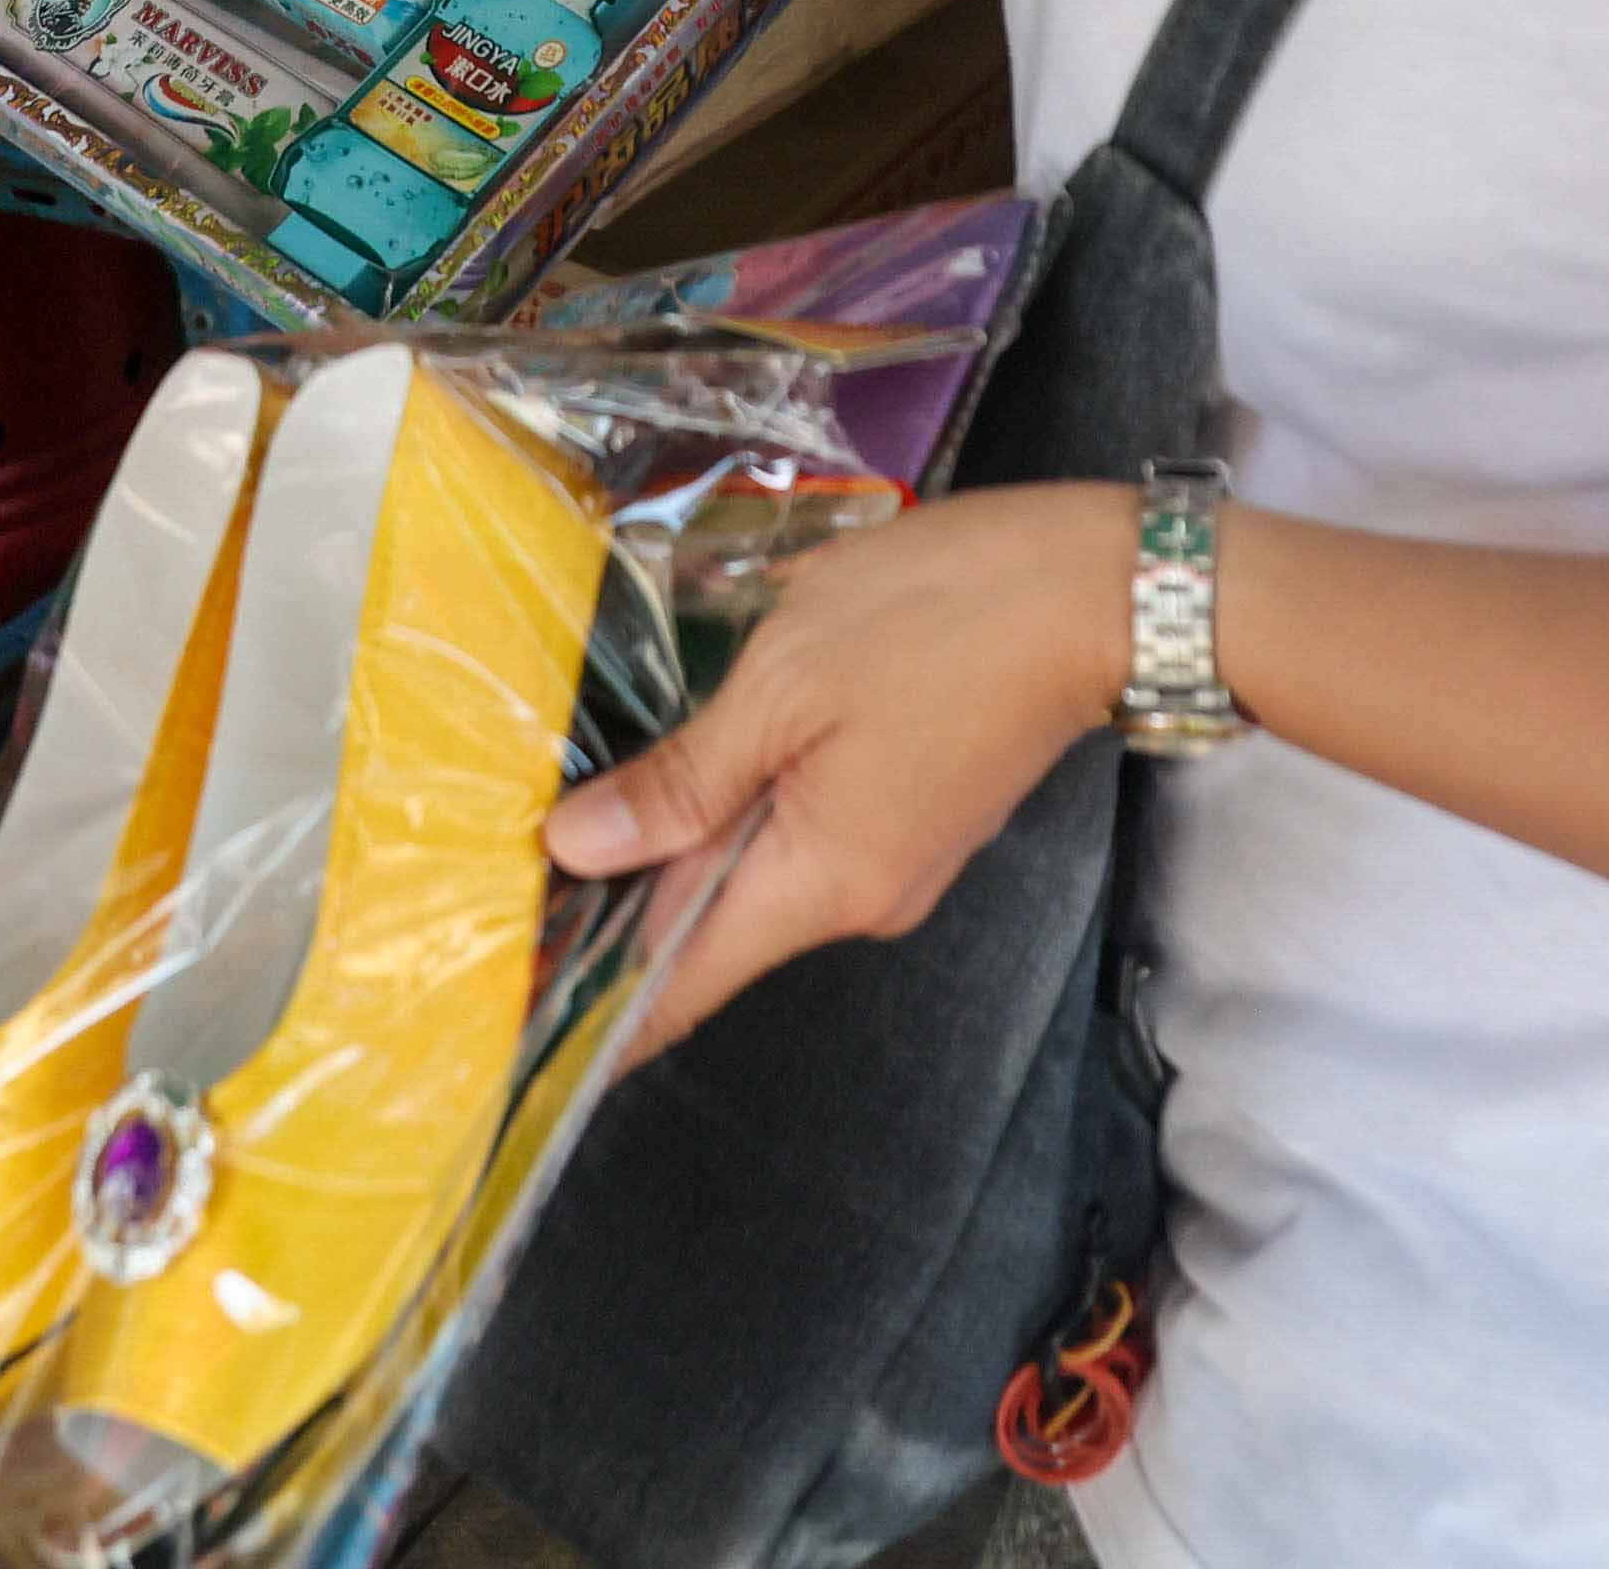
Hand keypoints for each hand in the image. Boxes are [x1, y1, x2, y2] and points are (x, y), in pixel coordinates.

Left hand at [548, 480, 1130, 1051]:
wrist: (1101, 591)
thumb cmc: (937, 618)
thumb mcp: (784, 683)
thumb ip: (683, 779)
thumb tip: (576, 849)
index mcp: (820, 883)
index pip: (679, 990)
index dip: (589, 1010)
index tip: (512, 1017)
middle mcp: (859, 900)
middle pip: (709, 932)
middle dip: (614, 915)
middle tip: (507, 888)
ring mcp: (894, 862)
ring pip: (752, 878)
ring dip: (674, 855)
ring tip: (574, 819)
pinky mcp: (914, 815)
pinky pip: (798, 838)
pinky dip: (733, 819)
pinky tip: (684, 774)